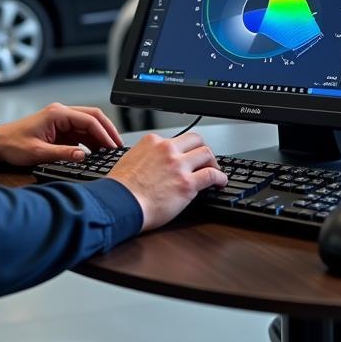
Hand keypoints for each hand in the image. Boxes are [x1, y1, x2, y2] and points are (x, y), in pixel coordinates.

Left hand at [0, 103, 122, 167]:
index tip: (112, 146)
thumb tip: (83, 155)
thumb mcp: (37, 152)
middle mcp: (61, 113)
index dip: (103, 133)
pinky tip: (96, 152)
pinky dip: (91, 141)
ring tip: (110, 151)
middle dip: (107, 130)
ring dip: (100, 136)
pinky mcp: (60, 129)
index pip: (88, 119)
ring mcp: (61, 121)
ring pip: (88, 124)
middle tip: (118, 145)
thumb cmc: (13, 144)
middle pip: (93, 117)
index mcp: (57, 114)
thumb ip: (62, 154)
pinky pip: (81, 132)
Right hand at [107, 132, 227, 231]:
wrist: (119, 203)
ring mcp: (178, 165)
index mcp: (152, 142)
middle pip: (196, 140)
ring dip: (214, 162)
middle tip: (205, 160)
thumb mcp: (129, 160)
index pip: (176, 139)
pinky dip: (220, 177)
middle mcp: (167, 149)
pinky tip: (220, 182)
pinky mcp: (187, 184)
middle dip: (202, 149)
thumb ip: (144, 156)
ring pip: (207, 153)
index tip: (186, 156)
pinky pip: (212, 175)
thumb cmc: (120, 188)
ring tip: (216, 171)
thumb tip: (151, 162)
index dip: (184, 149)